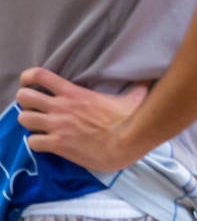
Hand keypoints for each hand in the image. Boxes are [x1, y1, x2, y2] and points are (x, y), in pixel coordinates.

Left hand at [16, 68, 149, 171]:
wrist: (128, 142)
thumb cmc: (131, 119)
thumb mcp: (134, 97)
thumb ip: (137, 87)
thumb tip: (149, 80)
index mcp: (74, 93)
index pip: (39, 76)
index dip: (29, 78)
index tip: (31, 83)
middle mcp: (60, 107)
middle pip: (24, 97)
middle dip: (27, 102)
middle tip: (37, 108)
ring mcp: (57, 126)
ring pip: (23, 119)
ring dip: (30, 123)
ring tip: (40, 126)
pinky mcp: (58, 144)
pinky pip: (32, 142)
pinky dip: (36, 143)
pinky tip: (47, 144)